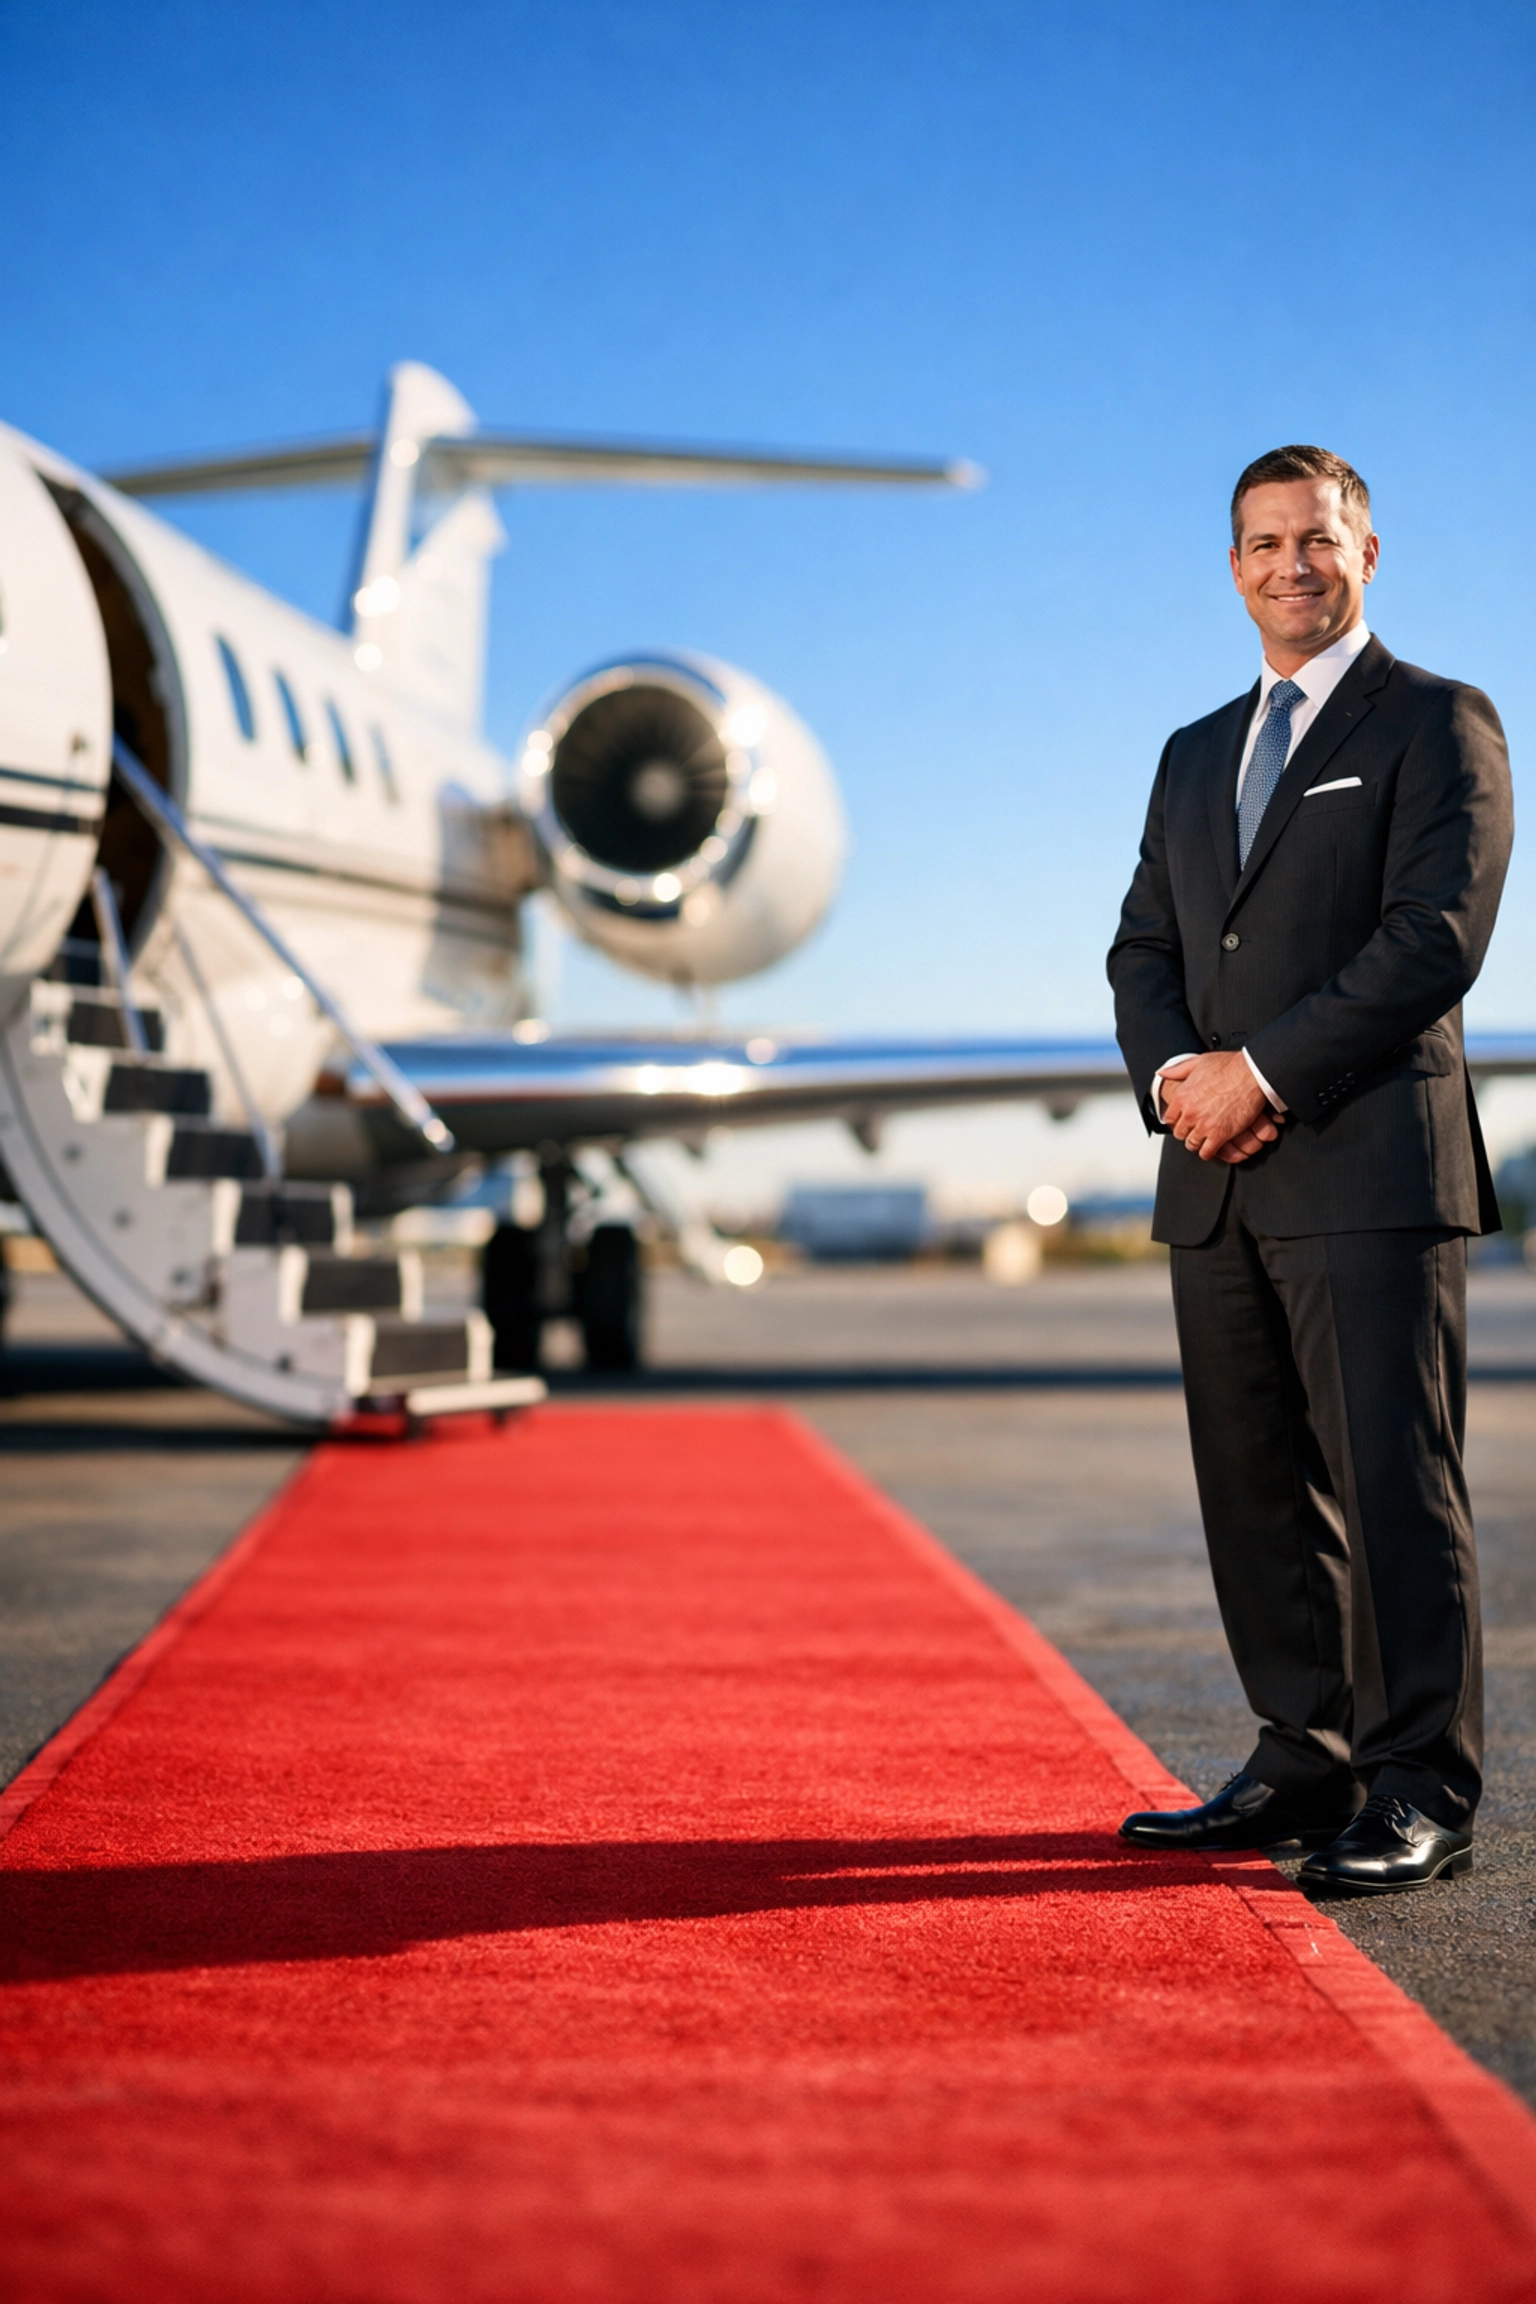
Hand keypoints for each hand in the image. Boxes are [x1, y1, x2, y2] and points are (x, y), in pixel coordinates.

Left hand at [1159, 1052, 1280, 1163]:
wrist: (1252, 1074)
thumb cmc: (1228, 1066)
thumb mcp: (1197, 1062)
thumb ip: (1177, 1069)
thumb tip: (1163, 1072)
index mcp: (1182, 1096)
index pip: (1169, 1118)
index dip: (1176, 1120)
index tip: (1181, 1121)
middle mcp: (1190, 1113)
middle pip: (1179, 1133)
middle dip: (1186, 1132)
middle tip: (1193, 1131)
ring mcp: (1204, 1125)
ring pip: (1191, 1144)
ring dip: (1196, 1143)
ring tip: (1202, 1140)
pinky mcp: (1220, 1134)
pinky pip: (1207, 1152)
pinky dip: (1208, 1152)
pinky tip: (1212, 1148)